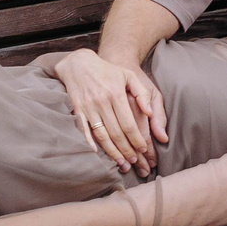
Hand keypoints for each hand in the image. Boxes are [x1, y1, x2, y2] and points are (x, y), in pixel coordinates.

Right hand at [54, 46, 168, 174]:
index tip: (143, 150)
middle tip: (134, 161)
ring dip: (112, 151)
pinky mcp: (77, 110)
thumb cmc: (108, 70)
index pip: (128, 123)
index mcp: (116, 94)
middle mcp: (102, 101)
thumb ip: (141, 94)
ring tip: (121, 162)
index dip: (136, 139)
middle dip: (126, 149)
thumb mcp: (129, 76)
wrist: (79, 63)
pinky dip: (90, 143)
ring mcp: (88, 107)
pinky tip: (97, 154)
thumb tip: (149, 113)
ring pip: (101, 134)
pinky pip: (84, 130)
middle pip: (116, 132)